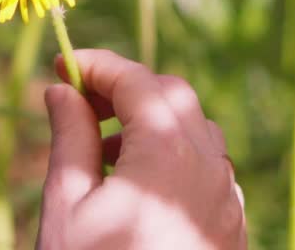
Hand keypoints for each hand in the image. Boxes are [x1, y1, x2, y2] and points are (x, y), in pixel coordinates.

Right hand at [37, 50, 246, 249]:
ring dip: (154, 125)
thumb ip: (70, 139)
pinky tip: (142, 190)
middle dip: (127, 90)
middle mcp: (210, 169)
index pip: (135, 81)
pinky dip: (177, 161)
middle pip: (174, 98)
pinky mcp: (233, 228)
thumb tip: (62, 90)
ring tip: (108, 153)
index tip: (61, 65)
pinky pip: (211, 173)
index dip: (97, 66)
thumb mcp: (66, 206)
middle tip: (82, 104)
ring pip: (198, 133)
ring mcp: (228, 200)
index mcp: (167, 155)